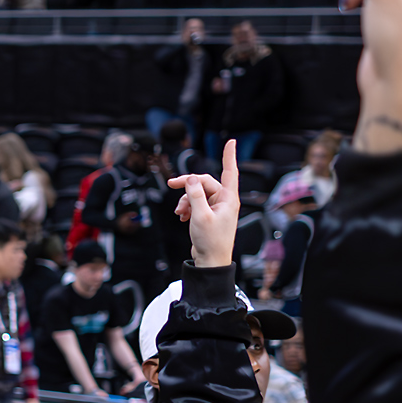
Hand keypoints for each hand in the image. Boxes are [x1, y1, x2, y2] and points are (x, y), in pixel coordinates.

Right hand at [168, 138, 241, 269]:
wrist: (211, 260)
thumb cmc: (211, 241)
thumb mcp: (200, 216)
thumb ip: (195, 195)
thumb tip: (192, 179)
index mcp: (228, 199)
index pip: (230, 171)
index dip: (229, 156)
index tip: (231, 142)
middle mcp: (224, 200)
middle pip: (204, 182)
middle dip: (188, 186)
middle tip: (171, 185)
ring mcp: (217, 207)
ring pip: (197, 193)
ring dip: (185, 200)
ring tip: (179, 213)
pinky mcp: (209, 214)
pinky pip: (196, 203)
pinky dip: (187, 207)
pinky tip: (182, 217)